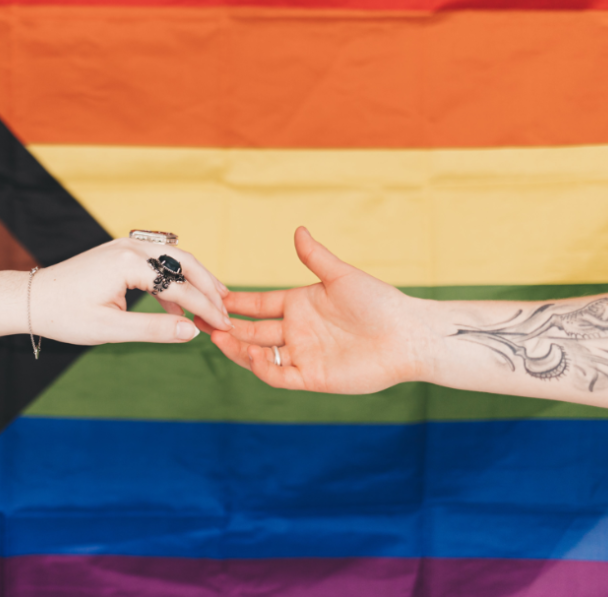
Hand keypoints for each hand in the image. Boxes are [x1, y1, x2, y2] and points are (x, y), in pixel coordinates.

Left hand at [33, 237, 231, 345]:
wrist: (32, 299)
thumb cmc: (65, 316)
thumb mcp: (111, 329)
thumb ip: (155, 329)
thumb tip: (192, 332)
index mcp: (128, 263)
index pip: (180, 286)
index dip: (205, 307)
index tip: (224, 325)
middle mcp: (130, 247)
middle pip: (184, 262)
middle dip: (209, 286)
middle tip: (227, 308)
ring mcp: (125, 246)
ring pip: (174, 258)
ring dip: (194, 280)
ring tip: (213, 303)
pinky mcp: (120, 252)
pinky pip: (158, 261)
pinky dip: (173, 280)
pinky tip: (179, 305)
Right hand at [198, 227, 430, 392]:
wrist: (406, 335)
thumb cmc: (380, 302)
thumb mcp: (342, 277)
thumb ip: (315, 257)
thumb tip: (298, 230)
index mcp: (300, 305)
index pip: (258, 305)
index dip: (234, 302)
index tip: (210, 296)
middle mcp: (297, 331)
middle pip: (252, 331)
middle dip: (226, 326)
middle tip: (201, 320)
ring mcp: (303, 355)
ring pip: (259, 355)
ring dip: (237, 348)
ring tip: (217, 337)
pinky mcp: (312, 377)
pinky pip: (279, 375)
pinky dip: (261, 367)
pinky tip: (250, 355)